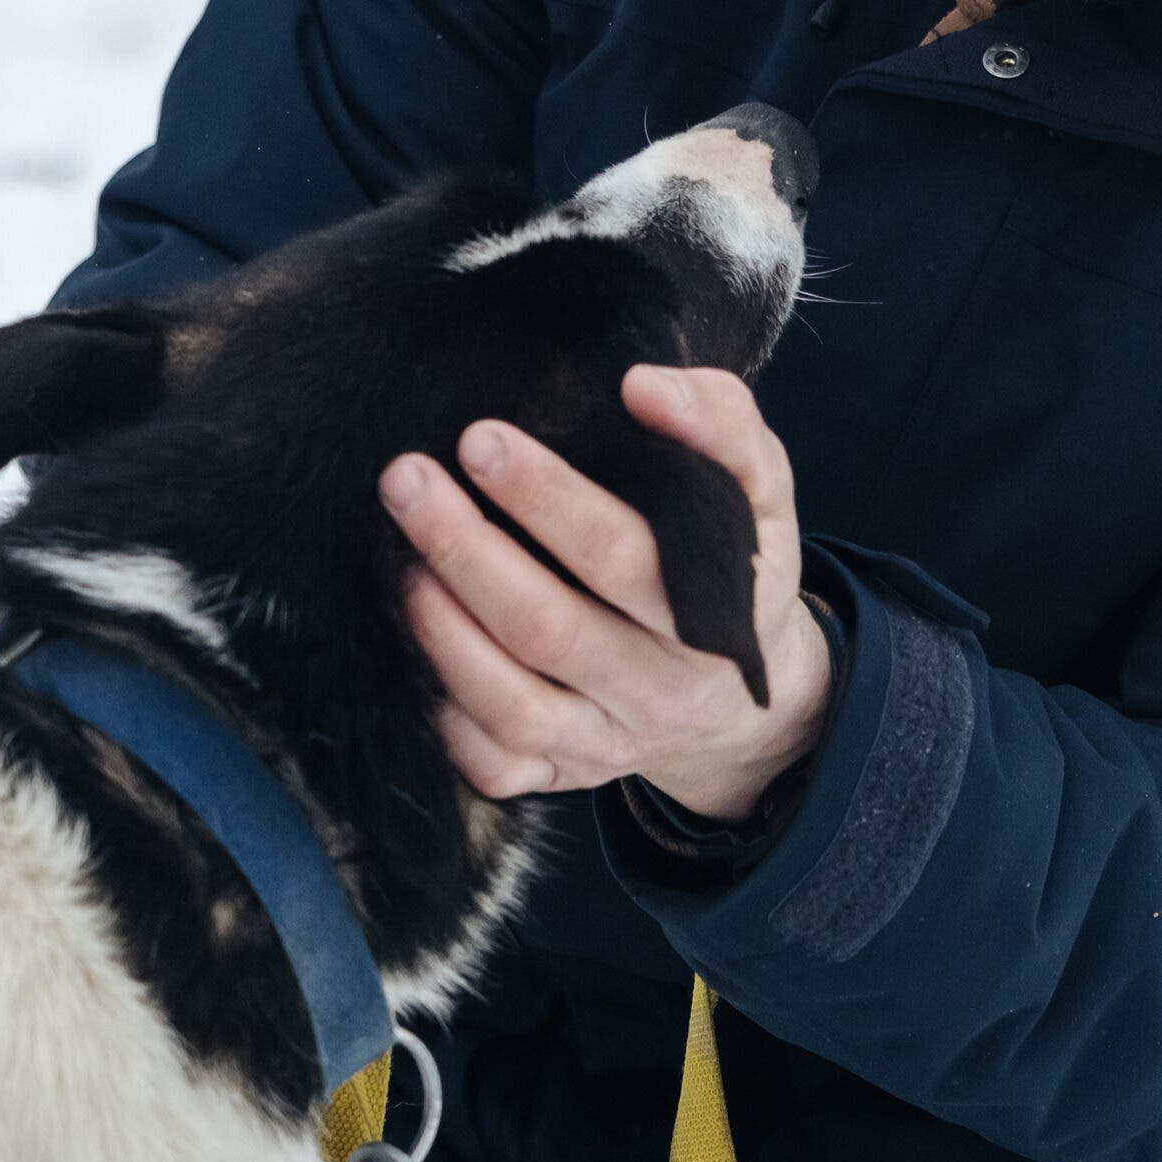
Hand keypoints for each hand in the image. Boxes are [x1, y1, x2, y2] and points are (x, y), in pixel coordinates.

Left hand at [381, 366, 831, 823]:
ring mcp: (609, 741)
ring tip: (401, 557)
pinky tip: (415, 642)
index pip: (622, 556)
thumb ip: (722, 423)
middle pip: (549, 627)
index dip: (547, 498)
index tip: (479, 439)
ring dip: (442, 627)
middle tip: (407, 478)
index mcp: (715, 614)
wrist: (747, 700)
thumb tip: (644, 386)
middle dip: (466, 549)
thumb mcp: (761, 490)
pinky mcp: (567, 774)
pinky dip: (445, 711)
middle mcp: (660, 689)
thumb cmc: (735, 564)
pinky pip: (496, 763)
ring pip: (512, 702)